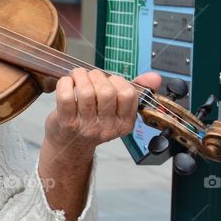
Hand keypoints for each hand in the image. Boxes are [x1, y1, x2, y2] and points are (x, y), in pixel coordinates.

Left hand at [37, 68, 161, 220]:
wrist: (70, 145)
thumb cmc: (94, 121)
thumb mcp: (118, 110)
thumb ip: (136, 90)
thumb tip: (155, 77)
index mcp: (124, 124)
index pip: (128, 94)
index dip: (117, 81)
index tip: (109, 81)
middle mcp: (106, 128)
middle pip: (106, 91)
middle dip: (97, 76)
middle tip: (90, 77)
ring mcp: (86, 126)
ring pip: (86, 91)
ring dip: (80, 76)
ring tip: (77, 76)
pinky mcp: (66, 123)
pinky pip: (66, 95)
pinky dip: (65, 83)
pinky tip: (67, 83)